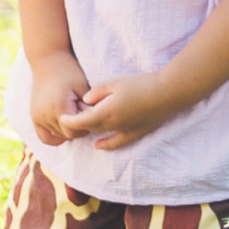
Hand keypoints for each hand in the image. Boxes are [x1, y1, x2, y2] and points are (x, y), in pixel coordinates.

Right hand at [26, 52, 92, 145]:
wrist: (48, 59)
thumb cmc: (69, 71)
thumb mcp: (83, 87)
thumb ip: (88, 107)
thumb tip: (94, 121)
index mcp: (59, 107)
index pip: (76, 131)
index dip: (86, 126)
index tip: (91, 116)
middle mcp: (45, 114)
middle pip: (67, 135)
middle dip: (78, 128)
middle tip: (85, 116)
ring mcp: (37, 116)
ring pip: (57, 136)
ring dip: (68, 130)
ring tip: (75, 117)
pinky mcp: (34, 115)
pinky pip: (43, 136)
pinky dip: (53, 138)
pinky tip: (63, 133)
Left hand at [67, 68, 184, 149]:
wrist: (167, 93)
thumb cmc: (140, 84)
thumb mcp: (114, 82)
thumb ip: (97, 92)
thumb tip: (85, 100)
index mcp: (106, 112)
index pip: (81, 121)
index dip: (69, 120)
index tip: (61, 118)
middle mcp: (113, 125)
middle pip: (90, 128)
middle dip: (78, 124)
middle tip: (70, 116)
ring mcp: (125, 131)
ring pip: (101, 134)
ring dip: (91, 130)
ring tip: (82, 126)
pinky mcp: (136, 132)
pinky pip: (117, 142)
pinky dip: (106, 145)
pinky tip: (99, 146)